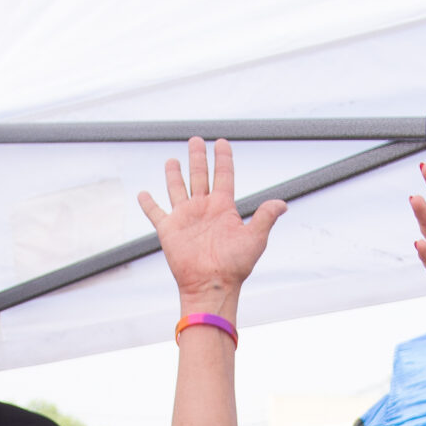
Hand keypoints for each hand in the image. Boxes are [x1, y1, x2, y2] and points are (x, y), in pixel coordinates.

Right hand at [138, 138, 285, 315]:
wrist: (212, 285)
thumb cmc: (235, 266)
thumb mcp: (255, 239)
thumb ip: (265, 217)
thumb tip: (283, 204)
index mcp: (223, 208)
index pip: (223, 175)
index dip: (223, 158)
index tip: (221, 142)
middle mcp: (204, 209)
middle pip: (200, 176)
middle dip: (198, 158)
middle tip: (195, 140)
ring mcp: (185, 218)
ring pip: (177, 189)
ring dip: (174, 174)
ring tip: (172, 160)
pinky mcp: (169, 230)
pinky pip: (155, 213)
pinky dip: (148, 203)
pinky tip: (143, 193)